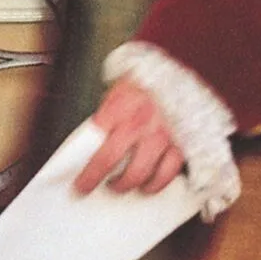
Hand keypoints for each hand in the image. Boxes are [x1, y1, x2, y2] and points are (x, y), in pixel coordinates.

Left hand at [74, 78, 184, 195]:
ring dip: (124, 184)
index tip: (77, 178)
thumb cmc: (147, 86)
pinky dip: (154, 184)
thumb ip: (105, 116)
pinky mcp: (180, 145)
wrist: (184, 74)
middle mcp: (141, 121)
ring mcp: (161, 135)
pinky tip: (147, 184)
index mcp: (121, 105)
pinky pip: (165, 175)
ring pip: (139, 173)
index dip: (84, 164)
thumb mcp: (118, 92)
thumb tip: (87, 144)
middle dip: (95, 179)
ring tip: (118, 184)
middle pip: (112, 159)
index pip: (94, 140)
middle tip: (89, 185)